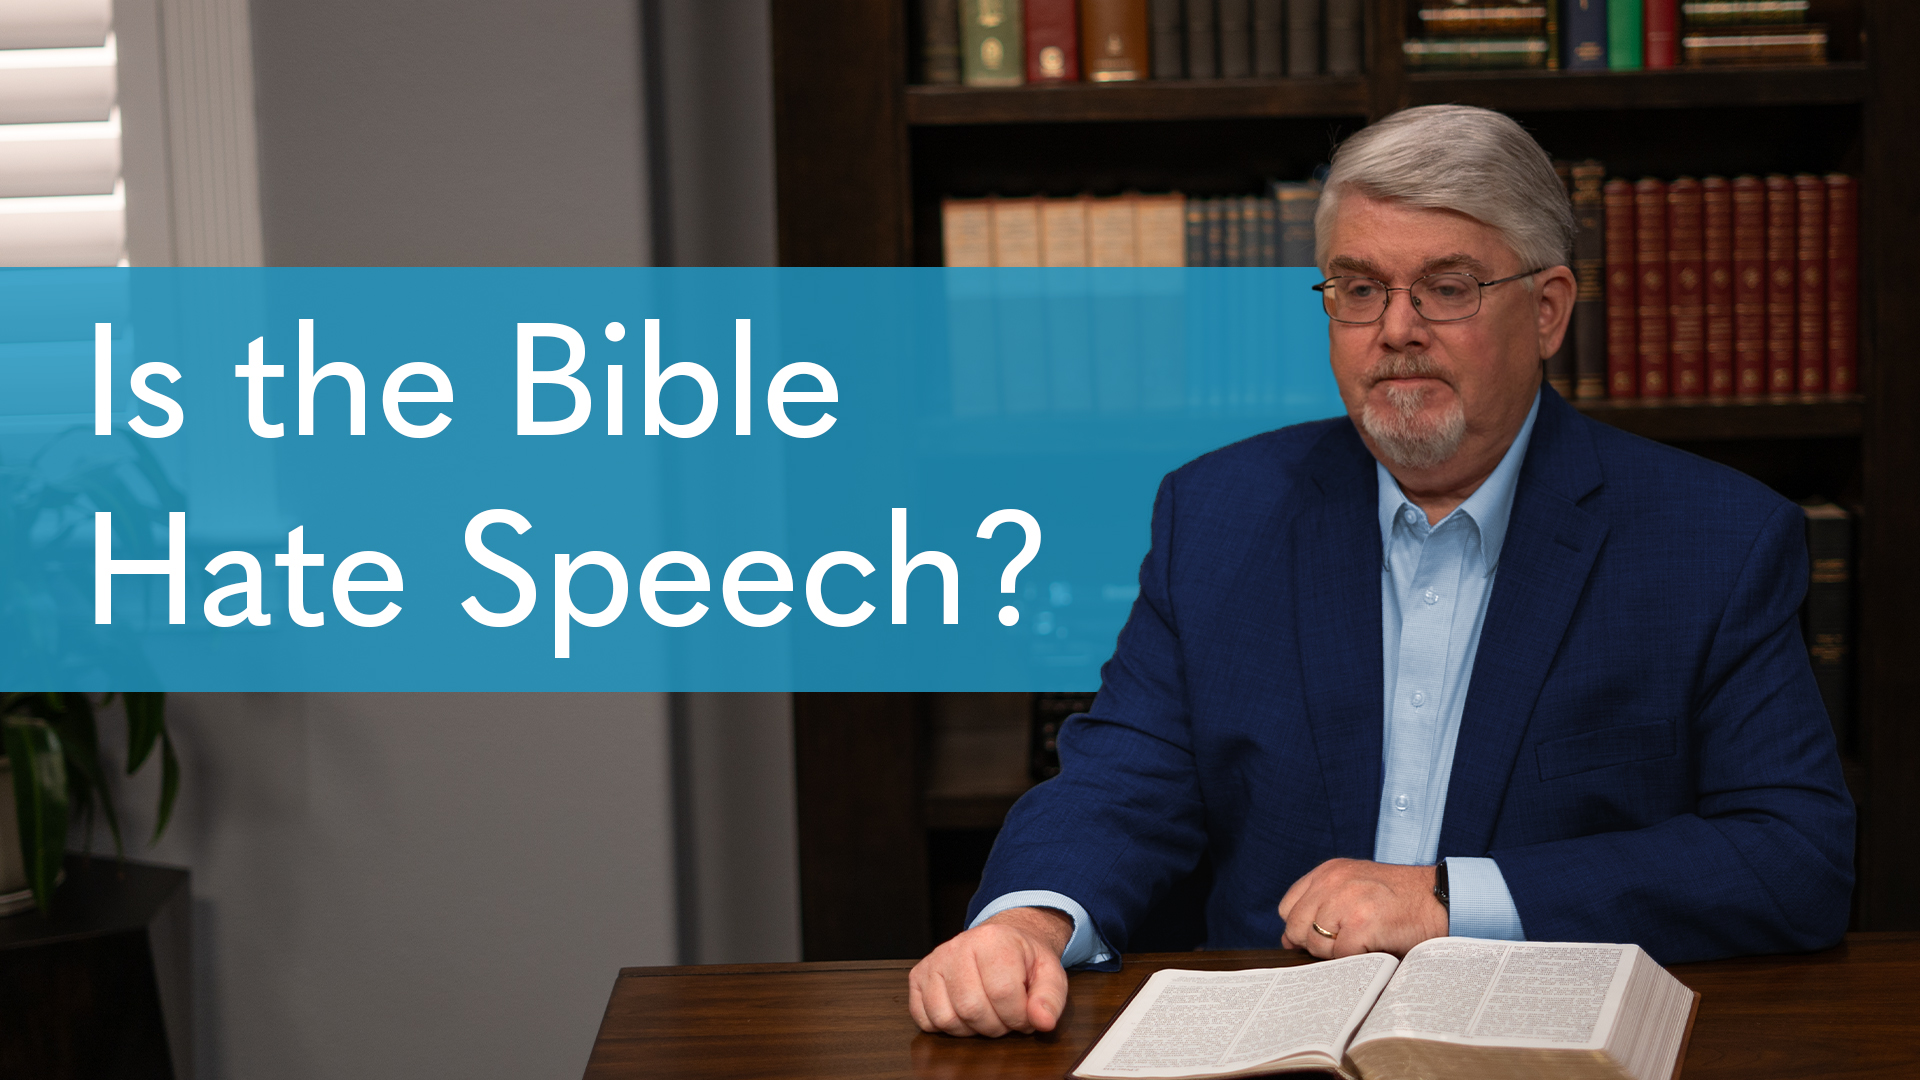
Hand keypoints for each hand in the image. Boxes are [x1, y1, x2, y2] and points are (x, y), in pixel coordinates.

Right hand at [908, 906, 1071, 1036]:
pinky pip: (924, 1019)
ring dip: (971, 1029)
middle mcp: (958, 946)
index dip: (1018, 1017)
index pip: (1003, 993)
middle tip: (1006, 1017)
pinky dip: (945, 1026)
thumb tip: (1042, 1021)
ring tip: (986, 1014)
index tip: (1025, 1016)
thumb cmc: (1024, 960)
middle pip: (972, 1009)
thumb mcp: (1049, 974)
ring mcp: (934, 961)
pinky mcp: (918, 976)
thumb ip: (1050, 998)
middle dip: (995, 1026)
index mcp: (993, 940)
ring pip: (946, 1018)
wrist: (1001, 942)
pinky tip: (963, 1013)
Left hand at [1277, 858, 1446, 959]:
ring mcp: (1346, 901)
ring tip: (1365, 942)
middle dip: (1317, 944)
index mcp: (1328, 871)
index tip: (1321, 936)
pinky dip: (1358, 960)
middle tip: (1346, 944)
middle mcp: (1333, 882)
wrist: (1440, 899)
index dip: (1302, 928)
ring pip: (1317, 945)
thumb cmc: (1401, 899)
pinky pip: (1341, 956)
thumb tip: (1290, 939)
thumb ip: (1323, 904)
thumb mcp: (1356, 887)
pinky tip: (1375, 947)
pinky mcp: (1361, 923)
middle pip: (1297, 927)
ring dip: (1339, 953)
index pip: (1289, 907)